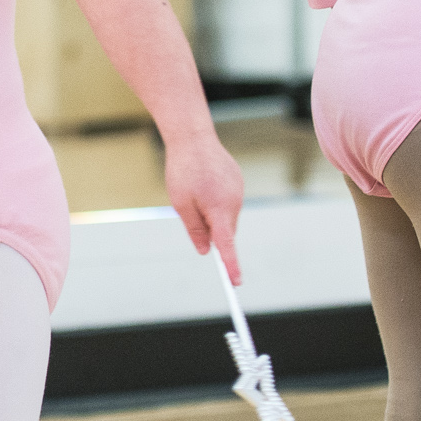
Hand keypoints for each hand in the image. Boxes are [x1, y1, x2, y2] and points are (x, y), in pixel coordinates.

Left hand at [162, 130, 246, 282]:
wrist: (193, 137)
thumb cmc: (183, 171)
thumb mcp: (181, 205)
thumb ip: (196, 230)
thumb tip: (206, 251)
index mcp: (220, 211)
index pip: (227, 246)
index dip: (231, 266)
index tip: (235, 283)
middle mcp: (234, 202)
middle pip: (226, 230)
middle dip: (212, 231)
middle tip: (191, 212)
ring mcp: (239, 191)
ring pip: (227, 216)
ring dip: (213, 214)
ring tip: (195, 191)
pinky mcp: (238, 181)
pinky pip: (229, 201)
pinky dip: (218, 201)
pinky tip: (205, 183)